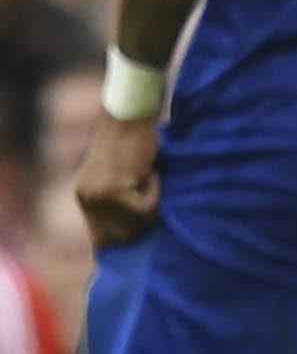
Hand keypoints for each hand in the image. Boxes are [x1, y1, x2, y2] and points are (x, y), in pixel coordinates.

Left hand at [74, 117, 161, 247]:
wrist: (132, 116)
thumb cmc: (134, 139)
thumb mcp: (121, 175)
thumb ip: (120, 199)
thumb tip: (135, 232)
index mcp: (84, 195)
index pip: (102, 238)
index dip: (127, 234)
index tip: (146, 225)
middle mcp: (86, 197)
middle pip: (121, 236)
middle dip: (142, 221)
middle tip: (150, 192)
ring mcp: (98, 195)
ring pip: (135, 223)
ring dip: (150, 204)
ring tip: (149, 178)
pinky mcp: (114, 190)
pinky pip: (145, 207)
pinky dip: (155, 192)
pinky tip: (151, 172)